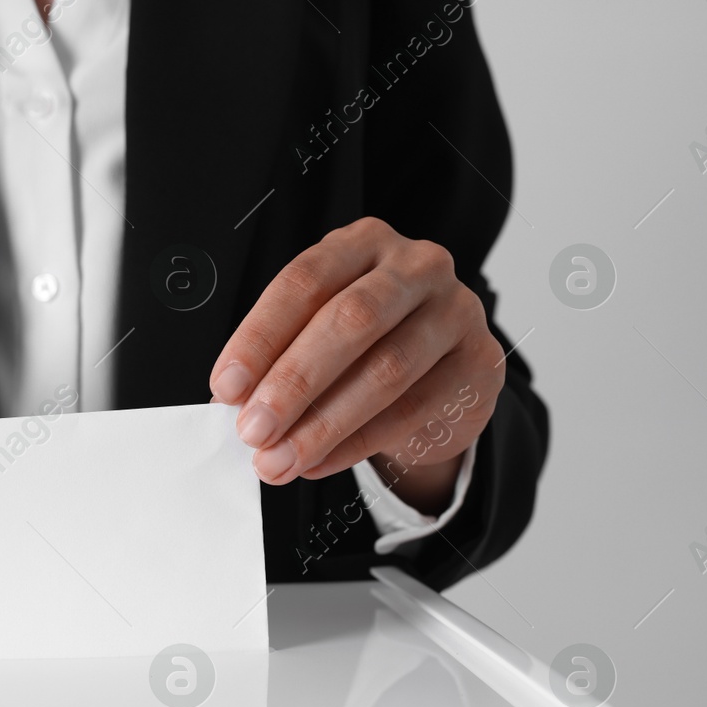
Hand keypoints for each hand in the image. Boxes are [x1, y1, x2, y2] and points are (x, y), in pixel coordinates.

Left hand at [208, 217, 503, 513]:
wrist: (442, 377)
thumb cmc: (366, 347)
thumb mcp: (319, 333)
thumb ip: (279, 357)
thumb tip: (232, 403)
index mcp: (361, 244)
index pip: (303, 282)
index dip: (260, 337)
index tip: (225, 388)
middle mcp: (415, 265)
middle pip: (350, 319)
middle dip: (294, 381)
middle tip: (253, 430)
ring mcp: (456, 310)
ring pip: (387, 369)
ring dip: (323, 424)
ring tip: (279, 459)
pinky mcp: (480, 361)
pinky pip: (415, 408)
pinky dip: (357, 443)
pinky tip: (319, 463)